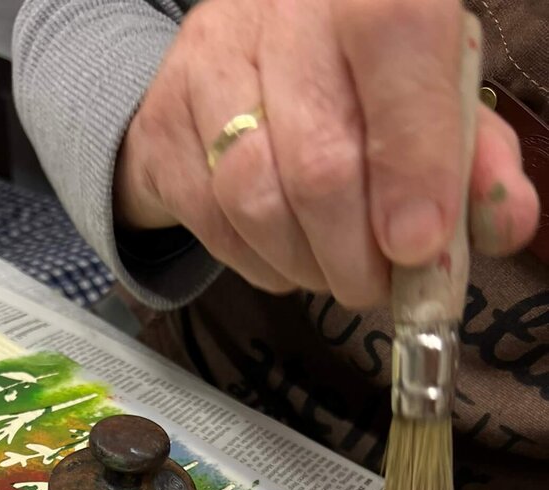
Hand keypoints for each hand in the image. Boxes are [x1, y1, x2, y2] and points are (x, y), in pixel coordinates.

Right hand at [115, 0, 539, 307]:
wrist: (233, 68)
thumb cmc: (354, 86)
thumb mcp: (432, 101)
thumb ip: (475, 158)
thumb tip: (504, 222)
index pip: (395, 41)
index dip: (411, 157)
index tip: (417, 245)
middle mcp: (280, 8)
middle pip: (318, 158)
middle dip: (356, 253)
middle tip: (377, 284)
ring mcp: (208, 65)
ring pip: (254, 199)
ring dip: (306, 264)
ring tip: (334, 270)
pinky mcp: (162, 123)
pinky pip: (212, 224)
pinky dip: (260, 263)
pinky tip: (286, 254)